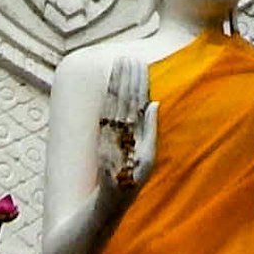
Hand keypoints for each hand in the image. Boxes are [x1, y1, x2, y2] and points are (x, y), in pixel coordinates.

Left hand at [97, 55, 153, 193]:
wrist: (110, 197)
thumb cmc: (134, 180)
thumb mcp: (149, 158)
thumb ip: (150, 129)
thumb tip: (154, 103)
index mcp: (132, 133)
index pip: (135, 99)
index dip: (138, 80)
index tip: (141, 63)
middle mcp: (117, 129)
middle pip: (122, 95)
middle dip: (126, 74)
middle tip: (129, 56)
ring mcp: (106, 130)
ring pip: (111, 99)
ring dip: (115, 78)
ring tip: (119, 62)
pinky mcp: (100, 133)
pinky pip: (104, 107)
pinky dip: (107, 92)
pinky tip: (110, 81)